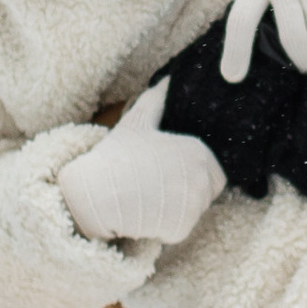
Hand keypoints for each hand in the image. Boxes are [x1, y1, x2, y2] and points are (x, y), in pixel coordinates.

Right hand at [58, 79, 224, 246]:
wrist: (92, 193)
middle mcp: (202, 178)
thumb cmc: (115, 157)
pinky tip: (144, 215)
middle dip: (186, 192)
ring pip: (192, 212)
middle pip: (206, 193)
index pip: (214, 171)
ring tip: (147, 199)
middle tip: (155, 187)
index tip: (168, 174)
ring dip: (174, 210)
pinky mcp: (181, 228)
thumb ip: (157, 99)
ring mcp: (193, 205)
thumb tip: (170, 77)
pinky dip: (164, 228)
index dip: (191, 173)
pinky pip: (179, 230)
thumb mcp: (137, 121)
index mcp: (198, 152)